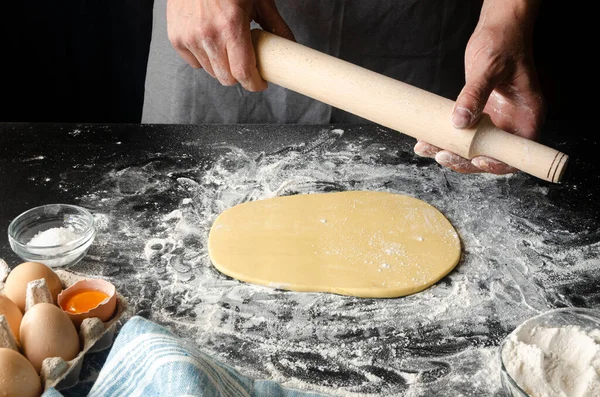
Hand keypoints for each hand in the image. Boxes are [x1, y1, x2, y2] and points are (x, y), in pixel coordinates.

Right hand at [167, 0, 294, 91]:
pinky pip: (194, 62)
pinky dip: (204, 59)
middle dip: (239, 76)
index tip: (260, 84)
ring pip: (211, 71)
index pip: (242, 72)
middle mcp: (208, 35)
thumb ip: (274, 24)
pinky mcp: (176, 37)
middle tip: (246, 66)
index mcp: (230, 25)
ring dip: (222, 68)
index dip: (254, 83)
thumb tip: (289, 44)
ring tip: (228, 50)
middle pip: (226, 77)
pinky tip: (211, 45)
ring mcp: (189, 37)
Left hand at [414, 0, 545, 173]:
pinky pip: (463, 134)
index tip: (476, 160)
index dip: (497, 163)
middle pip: (491, 155)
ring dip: (450, 151)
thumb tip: (459, 121)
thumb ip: (474, 94)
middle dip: (464, 159)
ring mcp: (496, 122)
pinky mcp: (480, 117)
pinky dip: (446, 138)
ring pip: (473, 148)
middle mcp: (513, 123)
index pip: (516, 152)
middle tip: (441, 154)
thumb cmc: (503, 44)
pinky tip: (427, 138)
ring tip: (426, 147)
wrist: (497, 30)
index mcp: (527, 116)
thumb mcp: (489, 68)